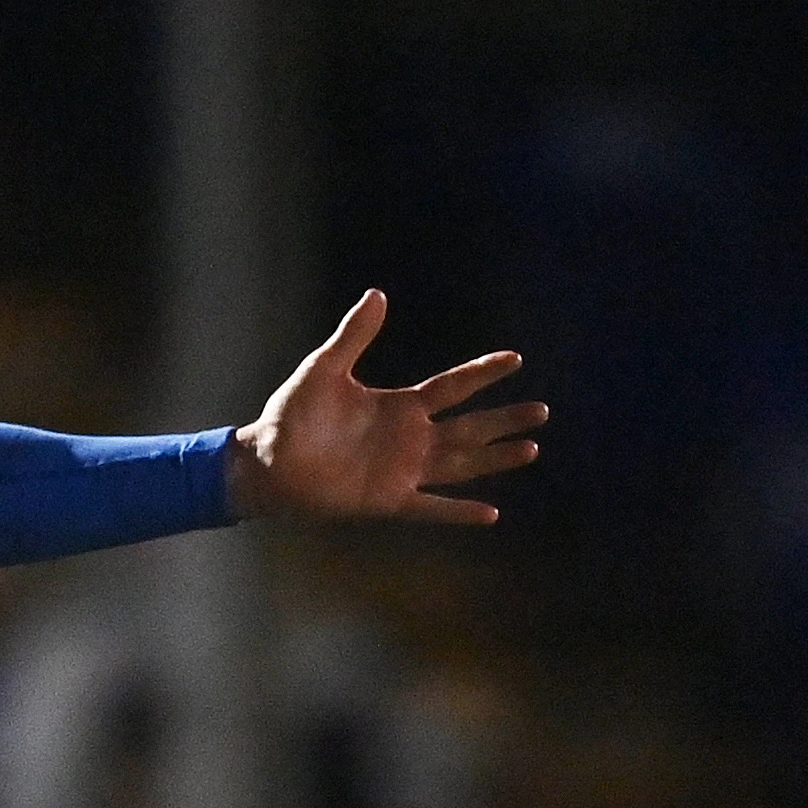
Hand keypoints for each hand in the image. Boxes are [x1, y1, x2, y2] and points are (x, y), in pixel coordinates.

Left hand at [226, 290, 545, 526]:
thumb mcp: (324, 369)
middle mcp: (408, 439)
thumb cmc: (291, 416)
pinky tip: (491, 513)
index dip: (482, 373)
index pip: (452, 387)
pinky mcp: (387, 500)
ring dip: (495, 459)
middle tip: (542, 411)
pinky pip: (431, 508)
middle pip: (469, 427)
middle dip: (504, 420)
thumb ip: (353, 336)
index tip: (515, 359)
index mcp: (398, 406)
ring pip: (461, 465)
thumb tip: (376, 294)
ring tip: (531, 449)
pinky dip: (458, 511)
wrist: (266, 463)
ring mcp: (401, 471)